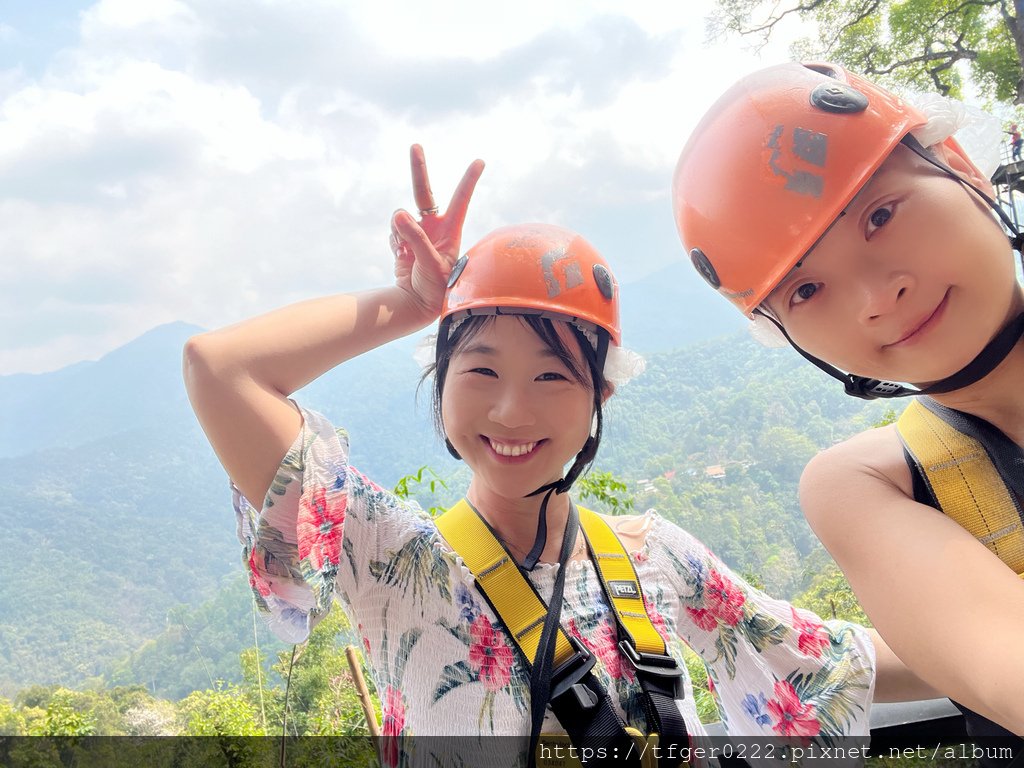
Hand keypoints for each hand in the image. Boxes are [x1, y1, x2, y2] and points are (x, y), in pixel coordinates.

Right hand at [391, 144, 483, 319]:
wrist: (416, 303)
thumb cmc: (435, 288)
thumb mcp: (430, 265)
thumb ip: (415, 239)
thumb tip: (399, 213)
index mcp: (450, 231)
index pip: (461, 200)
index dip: (469, 180)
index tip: (480, 161)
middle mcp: (434, 227)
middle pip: (424, 192)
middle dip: (419, 169)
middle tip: (416, 146)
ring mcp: (417, 232)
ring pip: (401, 215)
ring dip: (398, 228)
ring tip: (404, 250)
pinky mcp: (401, 240)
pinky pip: (393, 230)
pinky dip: (393, 240)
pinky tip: (401, 256)